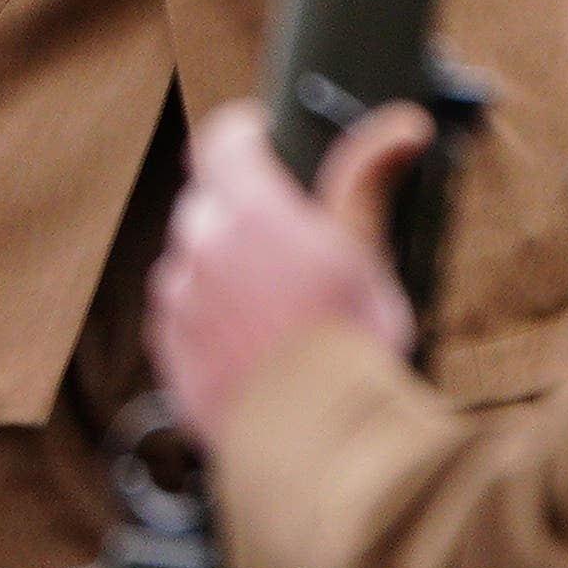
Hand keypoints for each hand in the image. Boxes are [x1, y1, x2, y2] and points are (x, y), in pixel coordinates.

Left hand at [145, 101, 429, 429]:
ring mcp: (175, 299)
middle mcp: (197, 246)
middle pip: (208, 202)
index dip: (246, 135)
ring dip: (224, 268)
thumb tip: (402, 122)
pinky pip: (182, 314)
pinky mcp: (165, 348)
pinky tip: (256, 346)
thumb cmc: (352, 344)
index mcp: (247, 209)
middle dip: (243, 210)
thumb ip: (366, 181)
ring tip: (281, 309)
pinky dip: (210, 318)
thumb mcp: (368, 254)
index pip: (223, 138)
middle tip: (293, 243)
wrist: (314, 445)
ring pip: (193, 261)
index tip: (268, 143)